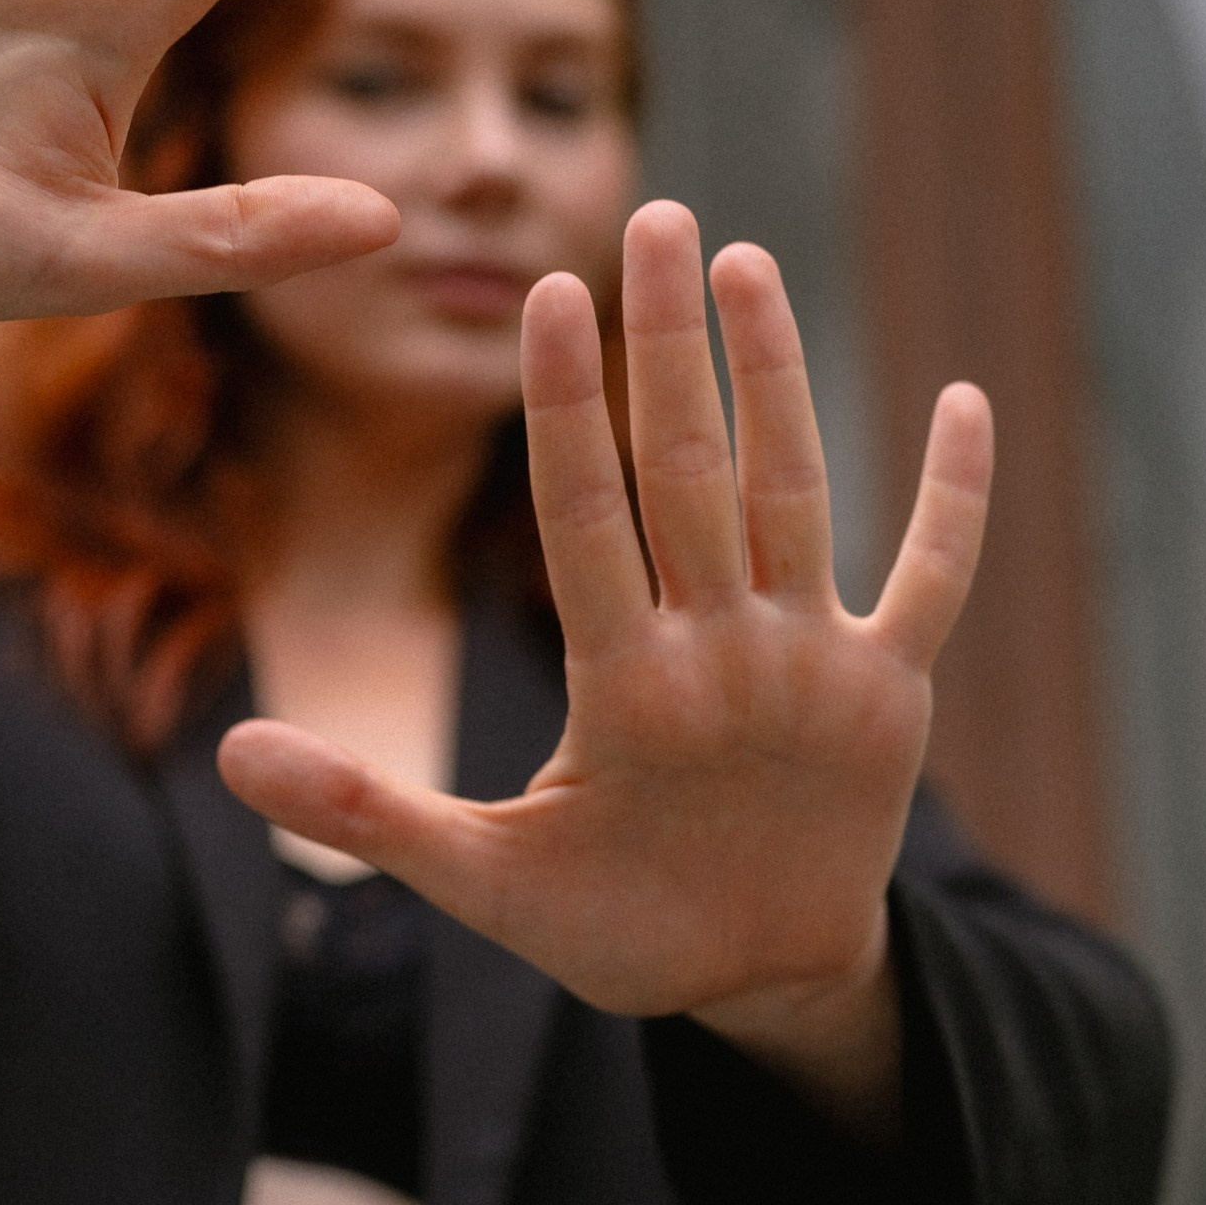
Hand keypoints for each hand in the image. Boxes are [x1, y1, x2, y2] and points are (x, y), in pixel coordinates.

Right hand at [219, 199, 991, 1134]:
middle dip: (670, 337)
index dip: (566, 398)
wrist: (777, 990)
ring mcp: (820, 669)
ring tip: (748, 258)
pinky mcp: (897, 689)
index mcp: (625, 694)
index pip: (584, 516)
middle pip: (692, 472)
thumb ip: (366, 808)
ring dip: (774, 371)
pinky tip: (972, 398)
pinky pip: (937, 573)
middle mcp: (728, 663)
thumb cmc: (612, 924)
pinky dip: (959, 492)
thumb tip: (234, 757)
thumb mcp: (483, 880)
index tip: (554, 288)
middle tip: (658, 214)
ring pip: (801, 493)